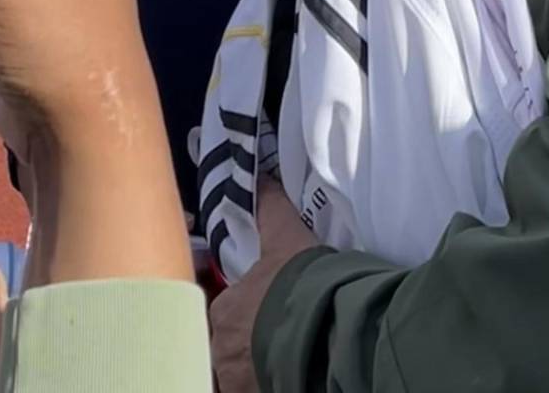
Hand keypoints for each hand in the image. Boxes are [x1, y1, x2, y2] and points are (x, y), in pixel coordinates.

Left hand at [210, 178, 319, 392]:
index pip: (224, 313)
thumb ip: (271, 209)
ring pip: (239, 374)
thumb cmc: (302, 284)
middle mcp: (221, 349)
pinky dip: (263, 384)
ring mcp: (236, 381)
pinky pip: (252, 390)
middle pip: (228, 347)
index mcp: (223, 311)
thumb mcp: (287, 238)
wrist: (327, 332)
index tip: (264, 314)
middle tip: (274, 339)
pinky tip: (285, 376)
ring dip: (254, 368)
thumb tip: (263, 177)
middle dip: (248, 344)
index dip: (246, 313)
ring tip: (282, 360)